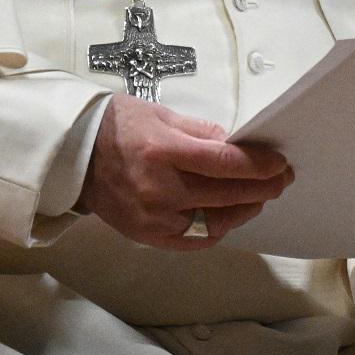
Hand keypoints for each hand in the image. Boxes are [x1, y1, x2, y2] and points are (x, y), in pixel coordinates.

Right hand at [77, 95, 292, 249]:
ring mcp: (154, 218)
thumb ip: (202, 132)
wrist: (72, 155)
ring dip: (244, 209)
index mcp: (163, 151)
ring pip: (216, 222)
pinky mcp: (148, 236)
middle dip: (261, 187)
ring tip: (259, 196)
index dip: (259, 165)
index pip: (225, 162)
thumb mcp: (162, 115)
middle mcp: (159, 189)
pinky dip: (218, 228)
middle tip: (281, 179)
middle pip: (226, 194)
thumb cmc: (117, 126)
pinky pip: (195, 239)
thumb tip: (238, 145)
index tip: (280, 163)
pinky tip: (231, 216)